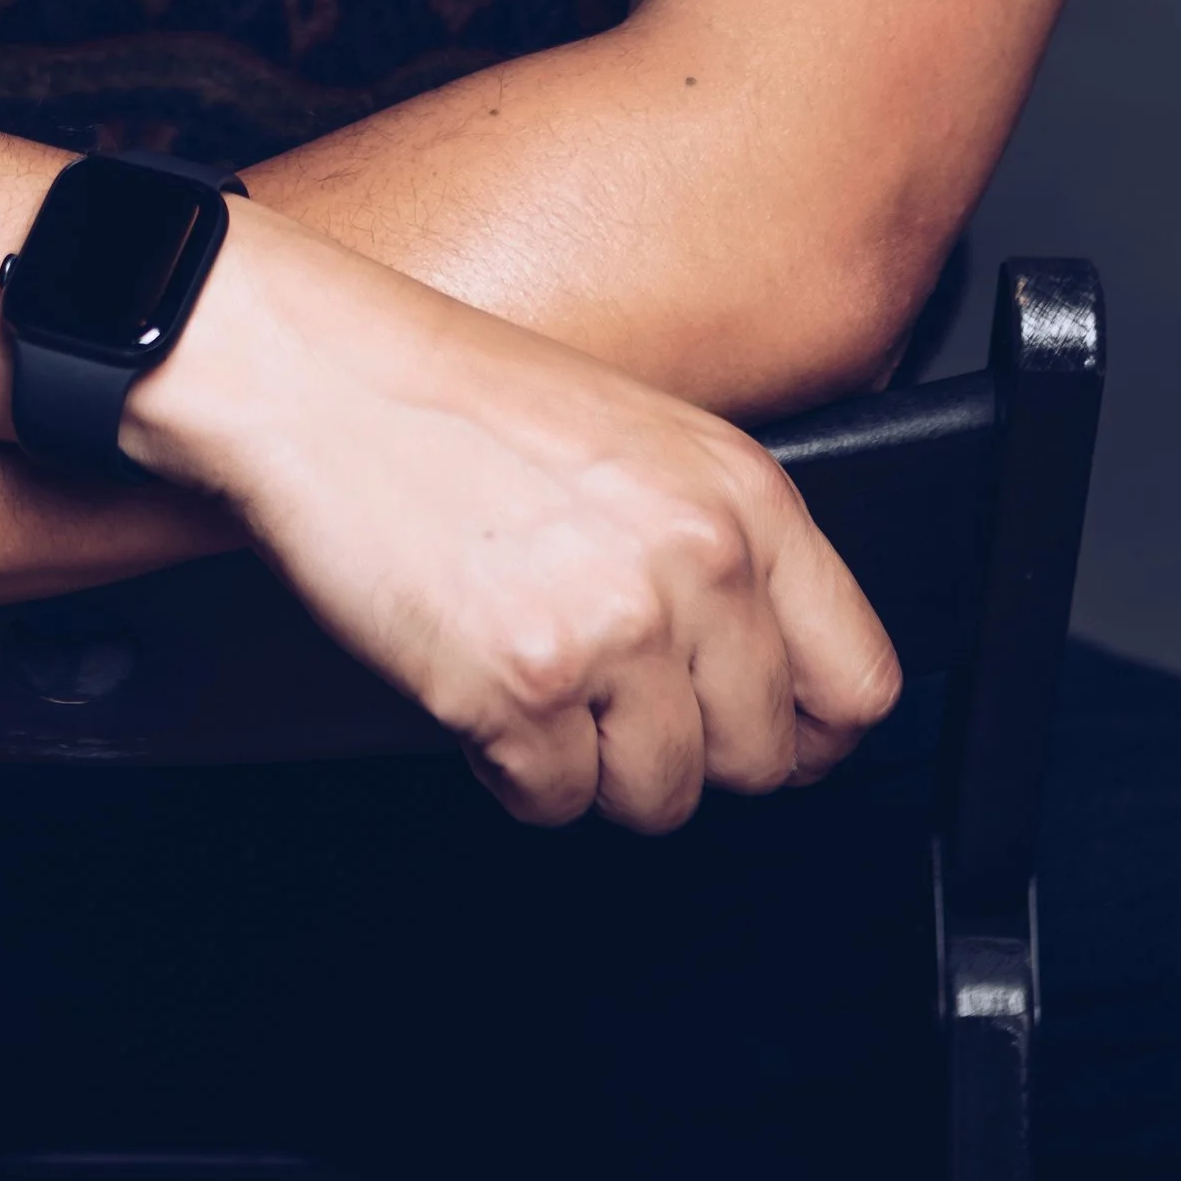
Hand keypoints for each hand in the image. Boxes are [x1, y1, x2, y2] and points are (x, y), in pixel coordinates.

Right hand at [122, 204, 900, 829]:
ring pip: (659, 798)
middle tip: (609, 696)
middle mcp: (699, 564)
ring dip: (593, 764)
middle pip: (759, 760)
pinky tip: (477, 679)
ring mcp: (614, 630)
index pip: (859, 683)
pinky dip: (509, 768)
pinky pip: (552, 803)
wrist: (321, 378)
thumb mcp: (643, 439)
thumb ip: (726, 546)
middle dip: (683, 749)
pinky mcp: (521, 689)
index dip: (810, 731)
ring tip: (536, 673)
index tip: (767, 736)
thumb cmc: (458, 400)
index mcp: (744, 495)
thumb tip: (776, 676)